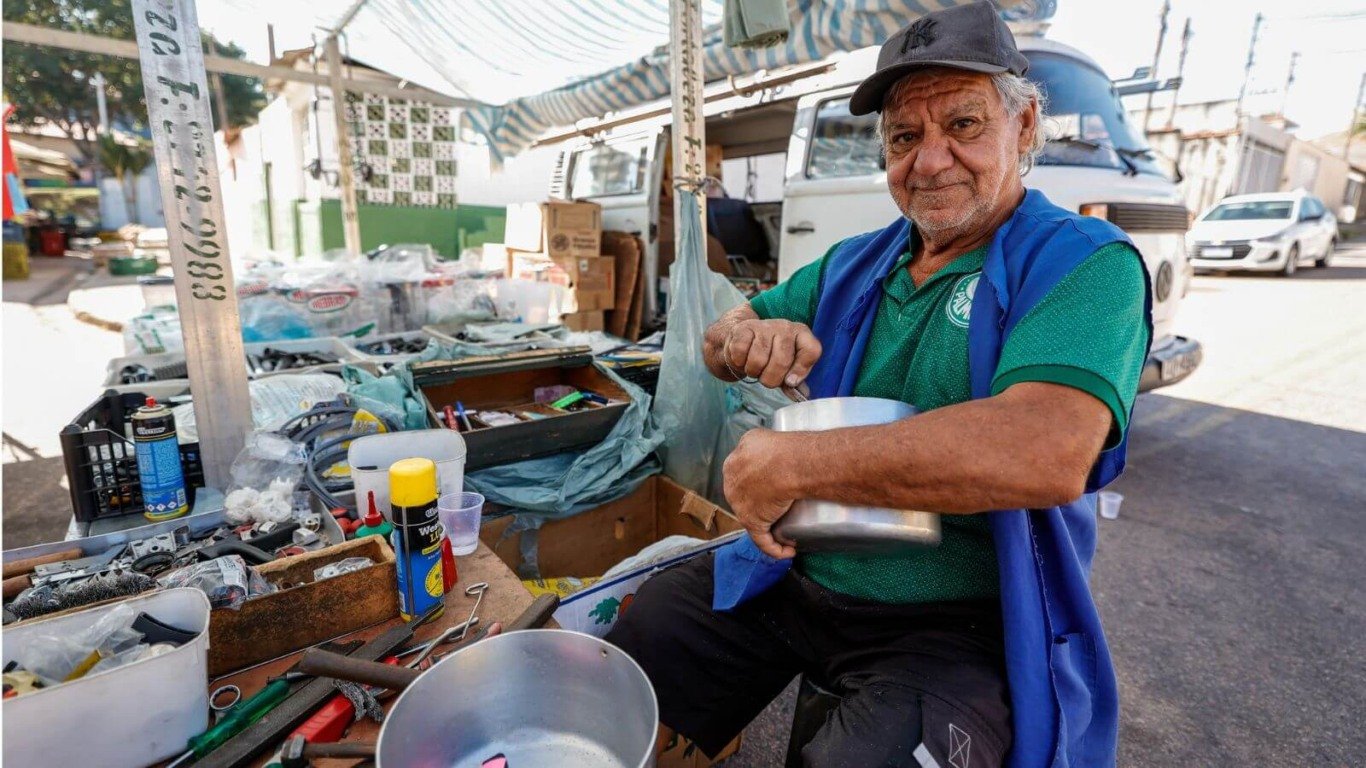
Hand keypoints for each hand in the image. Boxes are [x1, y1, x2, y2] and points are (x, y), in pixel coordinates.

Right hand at [706, 318, 821, 388]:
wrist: (745, 339)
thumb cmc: (770, 355)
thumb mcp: (786, 367)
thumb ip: (794, 381)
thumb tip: (803, 395)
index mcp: (802, 334)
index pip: (811, 350)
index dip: (801, 370)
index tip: (790, 382)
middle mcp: (786, 327)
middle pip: (782, 361)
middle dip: (771, 378)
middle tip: (766, 377)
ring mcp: (764, 326)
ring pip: (758, 359)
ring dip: (753, 371)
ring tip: (754, 367)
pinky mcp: (744, 328)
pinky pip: (740, 352)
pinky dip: (738, 362)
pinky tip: (742, 359)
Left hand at [723, 428, 797, 558]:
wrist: (786, 463)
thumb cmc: (778, 448)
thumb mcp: (758, 436)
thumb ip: (754, 443)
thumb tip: (762, 451)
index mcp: (731, 465)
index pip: (742, 476)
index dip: (757, 481)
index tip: (774, 483)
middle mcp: (731, 486)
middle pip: (746, 497)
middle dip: (762, 503)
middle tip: (784, 503)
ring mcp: (740, 506)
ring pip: (754, 519)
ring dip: (768, 526)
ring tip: (787, 525)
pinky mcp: (752, 522)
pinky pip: (762, 540)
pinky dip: (775, 548)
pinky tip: (787, 551)